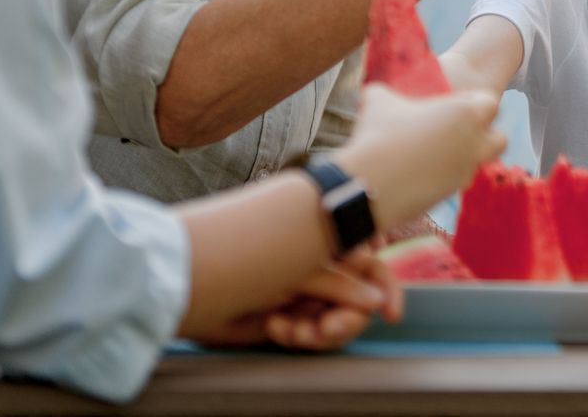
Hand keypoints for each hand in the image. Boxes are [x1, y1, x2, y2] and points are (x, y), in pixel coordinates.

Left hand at [197, 248, 400, 349]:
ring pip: (335, 323)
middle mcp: (322, 272)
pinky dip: (298, 338)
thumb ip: (341, 285)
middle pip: (358, 303)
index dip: (387, 292)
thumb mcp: (300, 270)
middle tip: (325, 329)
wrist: (195, 283)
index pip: (373, 270)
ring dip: (319, 333)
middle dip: (344, 321)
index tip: (392, 315)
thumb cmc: (246, 261)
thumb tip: (376, 302)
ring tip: (292, 330)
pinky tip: (277, 328)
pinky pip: (310, 336)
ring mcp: (306, 296)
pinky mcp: (290, 318)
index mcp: (331, 249)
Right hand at [338, 83, 506, 230]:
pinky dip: (444, 176)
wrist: (369, 185)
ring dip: (464, 157)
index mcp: (466, 114)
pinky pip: (456, 182)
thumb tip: (378, 93)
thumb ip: (388, 93)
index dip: (475, 103)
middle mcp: (473, 144)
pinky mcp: (449, 195)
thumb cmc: (378, 134)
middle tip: (457, 130)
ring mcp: (464, 172)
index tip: (454, 104)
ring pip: (478, 164)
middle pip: (500, 139)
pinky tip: (417, 171)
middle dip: (485, 135)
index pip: (491, 104)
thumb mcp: (379, 100)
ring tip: (433, 152)